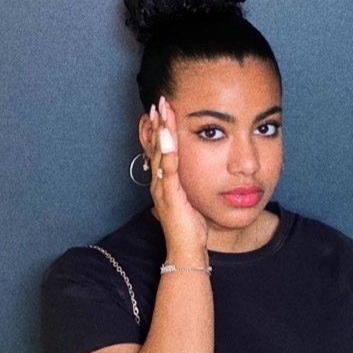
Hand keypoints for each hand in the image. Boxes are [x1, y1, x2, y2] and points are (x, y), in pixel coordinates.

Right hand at [148, 96, 207, 259]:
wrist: (186, 251)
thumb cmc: (191, 228)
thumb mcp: (190, 199)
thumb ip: (189, 184)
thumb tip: (198, 170)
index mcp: (164, 182)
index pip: (158, 149)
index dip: (158, 129)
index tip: (160, 109)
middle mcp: (159, 183)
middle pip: (155, 147)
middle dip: (157, 123)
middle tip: (158, 101)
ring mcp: (162, 190)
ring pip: (159, 154)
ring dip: (160, 131)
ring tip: (162, 111)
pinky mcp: (170, 198)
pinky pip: (168, 171)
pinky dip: (168, 153)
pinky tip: (170, 138)